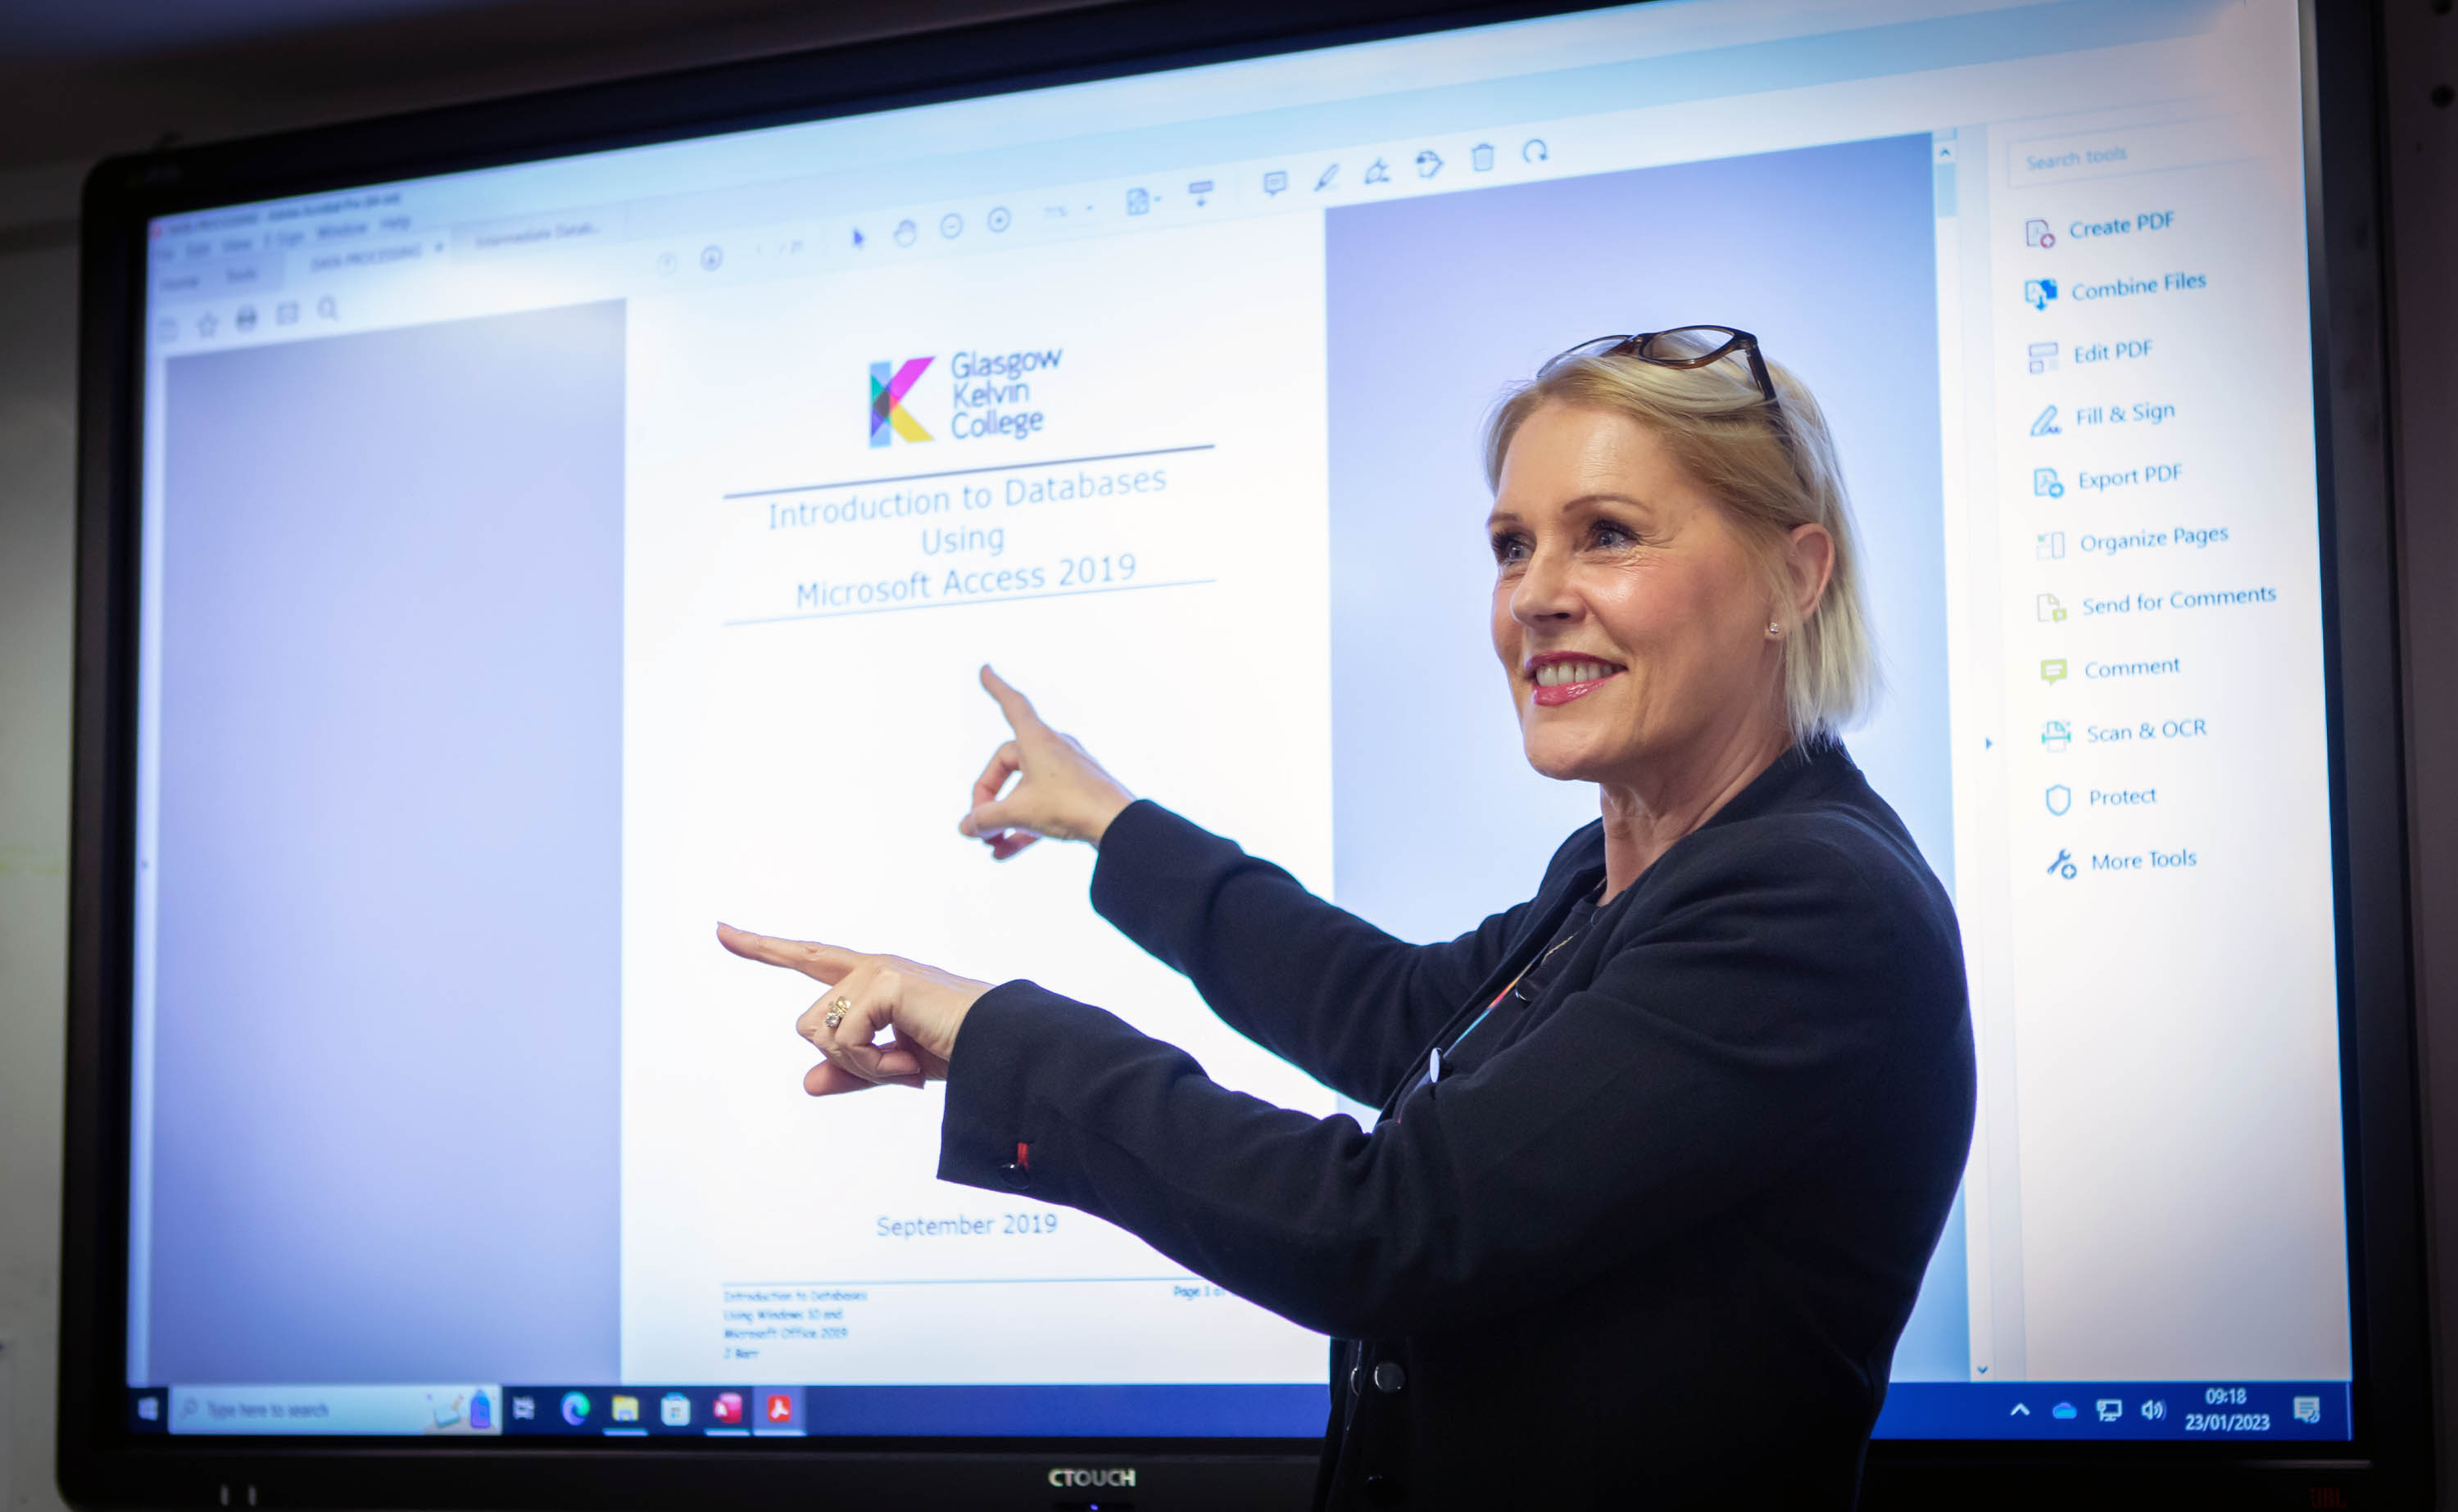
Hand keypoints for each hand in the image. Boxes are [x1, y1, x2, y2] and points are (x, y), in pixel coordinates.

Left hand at [717, 923, 991, 1096]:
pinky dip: (874, 1066)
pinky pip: (845, 1041)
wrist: (1000, 1048)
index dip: (763, 947)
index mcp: (872, 979)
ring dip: (861, 1066)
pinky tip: (910, 1066)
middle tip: (897, 1071)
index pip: (808, 958)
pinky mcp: (886, 983)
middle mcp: (870, 967)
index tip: (722, 930)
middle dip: (844, 1062)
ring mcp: (877, 971)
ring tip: (908, 1066)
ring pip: (821, 1035)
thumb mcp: (895, 1066)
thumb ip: (852, 1072)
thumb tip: (808, 1083)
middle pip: (807, 1024)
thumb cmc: (958, 1048)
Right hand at [956, 665, 1135, 860]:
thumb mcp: (1019, 812)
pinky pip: (1042, 806)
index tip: (985, 669)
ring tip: (990, 844)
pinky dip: (1023, 826)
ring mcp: (1067, 771)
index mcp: (1037, 739)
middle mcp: (1053, 748)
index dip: (996, 688)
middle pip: (1007, 766)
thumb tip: (967, 827)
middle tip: (979, 826)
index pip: (1012, 704)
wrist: (1119, 825)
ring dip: (1004, 817)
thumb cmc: (1070, 807)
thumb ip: (987, 818)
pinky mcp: (1077, 793)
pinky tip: (1005, 852)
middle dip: (988, 798)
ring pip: (1024, 790)